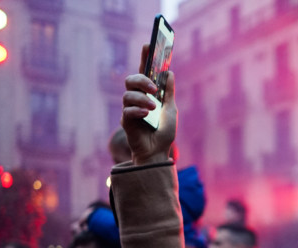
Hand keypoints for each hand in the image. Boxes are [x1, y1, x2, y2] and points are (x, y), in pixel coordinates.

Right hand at [122, 44, 176, 165]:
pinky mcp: (126, 122)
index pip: (144, 71)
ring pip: (128, 94)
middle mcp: (137, 99)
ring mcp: (130, 109)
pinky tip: (146, 115)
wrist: (158, 152)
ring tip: (153, 108)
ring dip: (142, 99)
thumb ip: (169, 92)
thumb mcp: (171, 110)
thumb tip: (170, 72)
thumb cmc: (164, 132)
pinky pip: (127, 110)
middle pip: (131, 79)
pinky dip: (138, 111)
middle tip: (154, 89)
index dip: (144, 57)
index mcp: (149, 93)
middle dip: (142, 80)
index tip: (148, 44)